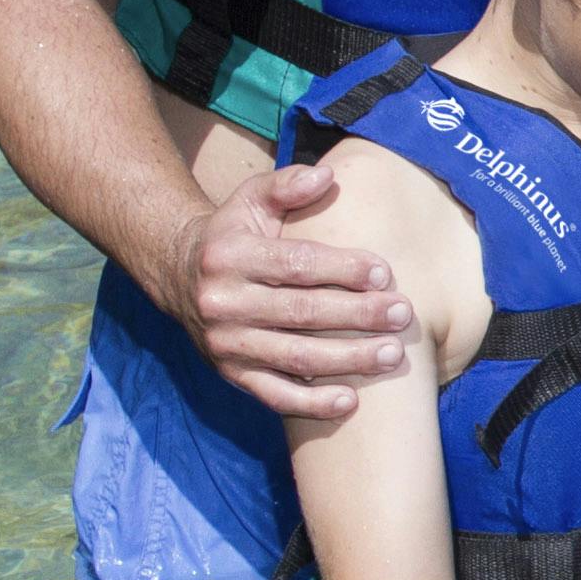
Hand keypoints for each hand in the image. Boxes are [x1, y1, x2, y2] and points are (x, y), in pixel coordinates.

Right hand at [175, 162, 417, 419]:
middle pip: (300, 314)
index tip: (385, 274)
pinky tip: (351, 401)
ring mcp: (226, 344)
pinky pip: (274, 395)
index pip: (295, 265)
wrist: (178, 274)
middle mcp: (222, 303)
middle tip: (402, 314)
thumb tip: (326, 176)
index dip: (342, 270)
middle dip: (357, 315)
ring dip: (347, 360)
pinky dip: (312, 404)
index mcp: (228, 257)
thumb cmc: (233, 233)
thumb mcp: (251, 200)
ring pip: (294, 357)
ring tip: (392, 354)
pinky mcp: (230, 374)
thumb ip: (287, 185)